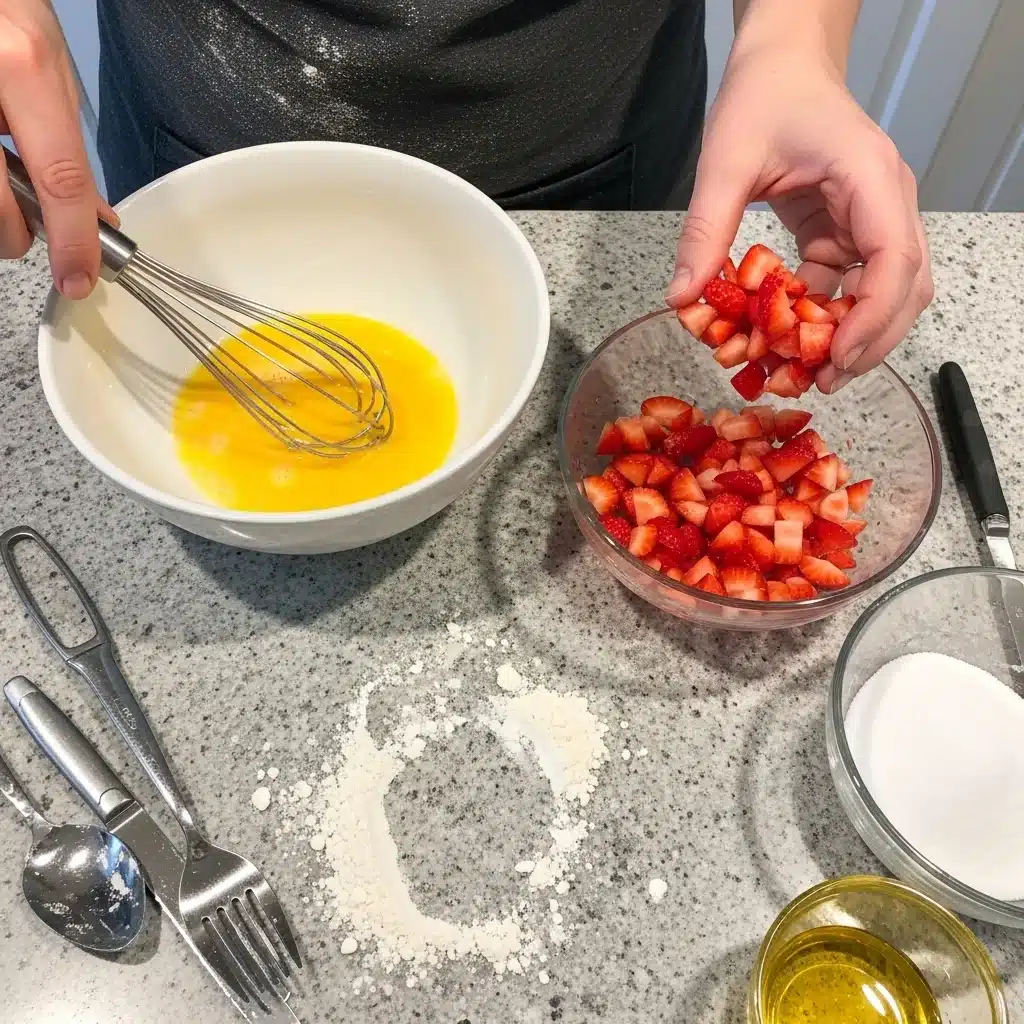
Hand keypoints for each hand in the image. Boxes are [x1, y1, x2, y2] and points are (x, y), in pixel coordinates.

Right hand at [0, 0, 116, 297]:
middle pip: (1, 212)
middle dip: (15, 235)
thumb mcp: (43, 62)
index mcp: (19, 68)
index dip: (72, 241)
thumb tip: (94, 214)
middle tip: (23, 226)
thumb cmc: (1, 12)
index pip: (61, 179)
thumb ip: (67, 141)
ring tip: (1, 182)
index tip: (78, 278)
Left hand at [665, 26, 932, 392]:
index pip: (895, 258)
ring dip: (849, 335)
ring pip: (883, 292)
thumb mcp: (725, 161)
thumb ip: (705, 229)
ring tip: (805, 373)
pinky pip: (847, 284)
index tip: (835, 357)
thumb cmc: (764, 96)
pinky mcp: (847, 231)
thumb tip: (682, 298)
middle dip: (867, 341)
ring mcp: (871, 218)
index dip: (872, 317)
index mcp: (870, 177)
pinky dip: (821, 316)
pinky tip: (786, 340)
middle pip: (903, 287)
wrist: (782, 63)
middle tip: (821, 382)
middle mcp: (885, 201)